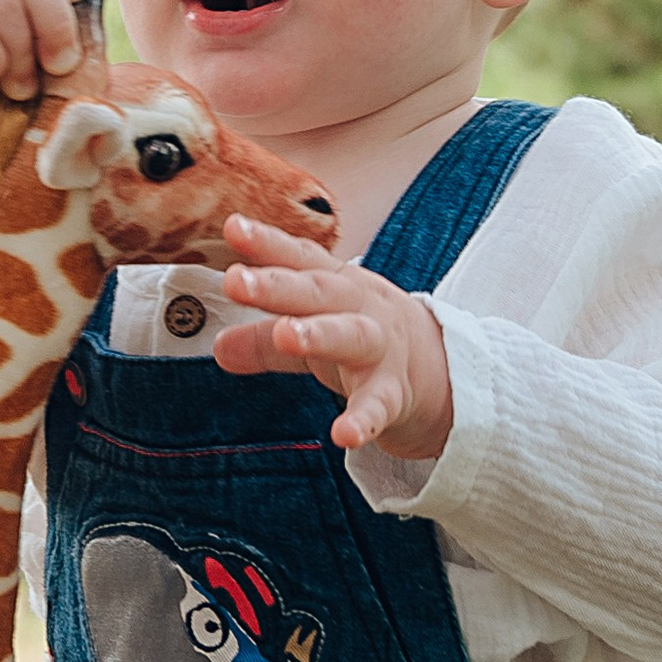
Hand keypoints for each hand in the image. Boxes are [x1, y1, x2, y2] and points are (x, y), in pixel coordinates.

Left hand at [214, 217, 454, 458]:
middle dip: (277, 285)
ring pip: (351, 335)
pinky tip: (344, 434)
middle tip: (236, 280)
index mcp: (337, 285)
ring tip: (285, 335)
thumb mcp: (314, 331)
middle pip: (318, 291)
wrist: (443, 372)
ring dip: (319, 333)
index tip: (233, 227)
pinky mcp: (395, 392)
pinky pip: (378, 405)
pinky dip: (363, 420)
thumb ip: (263, 341)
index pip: (300, 259)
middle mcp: (360, 307)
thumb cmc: (365, 340)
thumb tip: (218, 347)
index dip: (266, 243)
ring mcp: (381, 348)